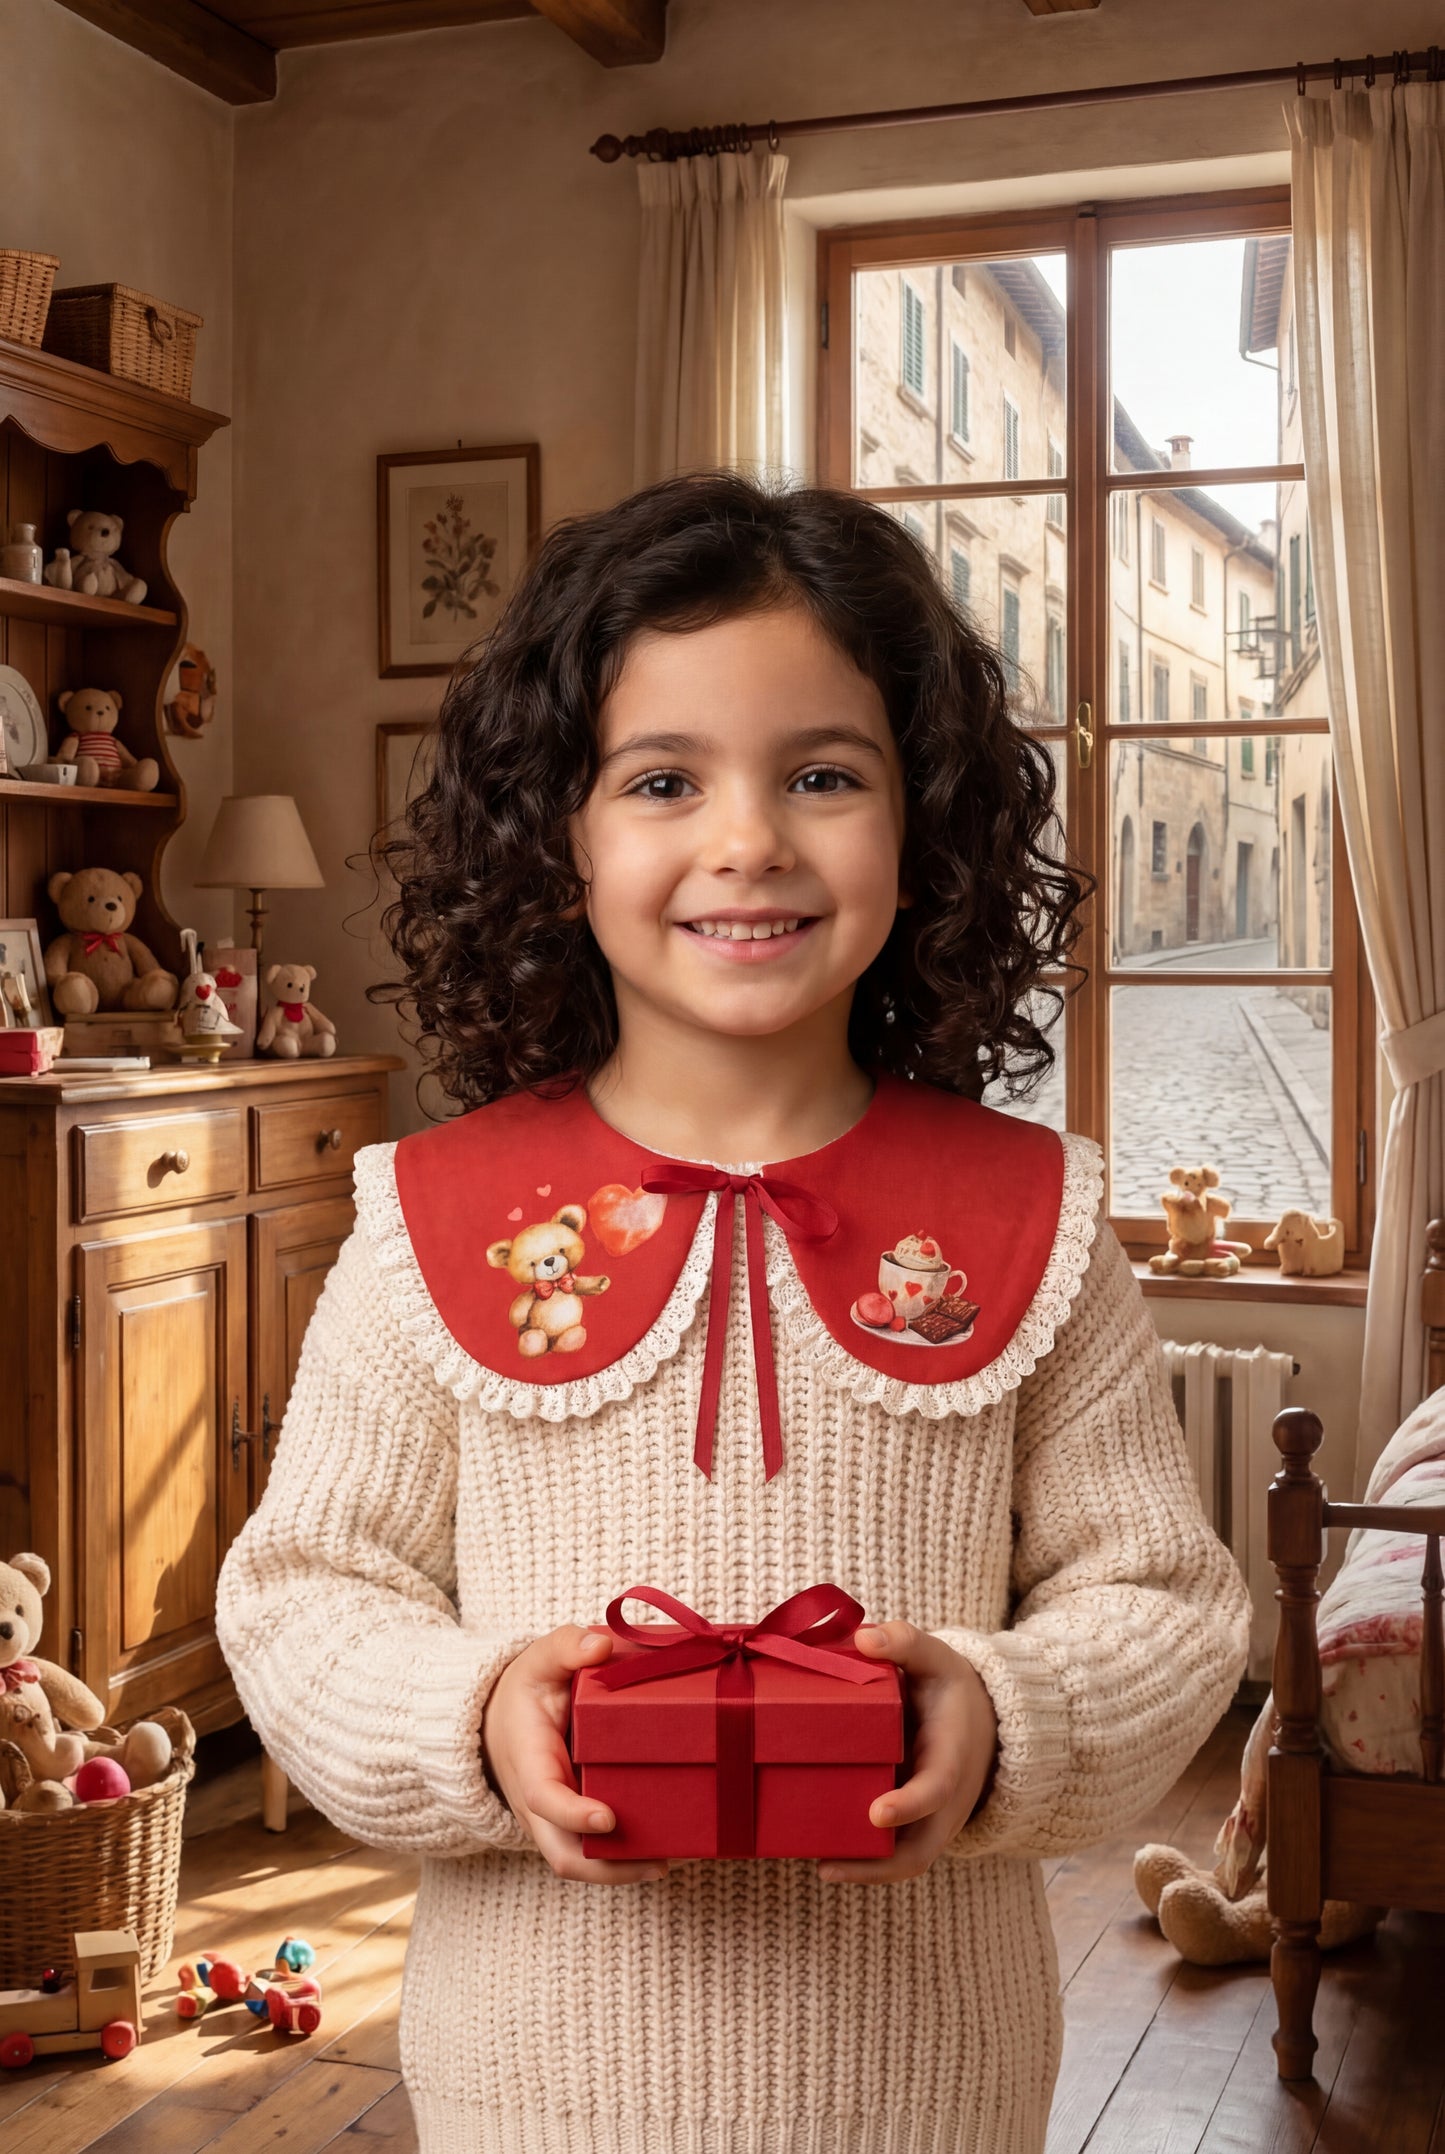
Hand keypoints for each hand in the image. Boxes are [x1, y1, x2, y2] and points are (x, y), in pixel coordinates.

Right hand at [480, 1624, 668, 1884]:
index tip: (608, 1818)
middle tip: (659, 1862)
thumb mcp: (539, 1660)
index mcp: (529, 1761)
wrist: (496, 1721)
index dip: (574, 1813)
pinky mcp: (568, 1825)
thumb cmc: (526, 1691)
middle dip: (608, 1869)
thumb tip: (600, 1646)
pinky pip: (591, 1853)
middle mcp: (536, 1804)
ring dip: (621, 1872)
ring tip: (671, 1860)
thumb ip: (565, 1647)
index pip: (544, 1798)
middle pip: (563, 1855)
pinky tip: (663, 1849)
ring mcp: (552, 1821)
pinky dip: (621, 1860)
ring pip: (578, 1864)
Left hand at [818, 1622, 998, 1883]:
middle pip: (920, 1850)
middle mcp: (946, 1801)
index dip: (909, 1804)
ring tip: (820, 1864)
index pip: (937, 1788)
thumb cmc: (949, 1689)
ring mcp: (934, 1820)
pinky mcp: (918, 1827)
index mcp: (951, 1757)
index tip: (876, 1813)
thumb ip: (905, 1643)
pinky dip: (867, 1864)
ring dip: (866, 1871)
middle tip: (828, 1863)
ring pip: (906, 1862)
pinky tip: (825, 1857)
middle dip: (878, 1866)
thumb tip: (864, 1638)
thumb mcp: (936, 1658)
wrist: (983, 1721)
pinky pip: (896, 1856)